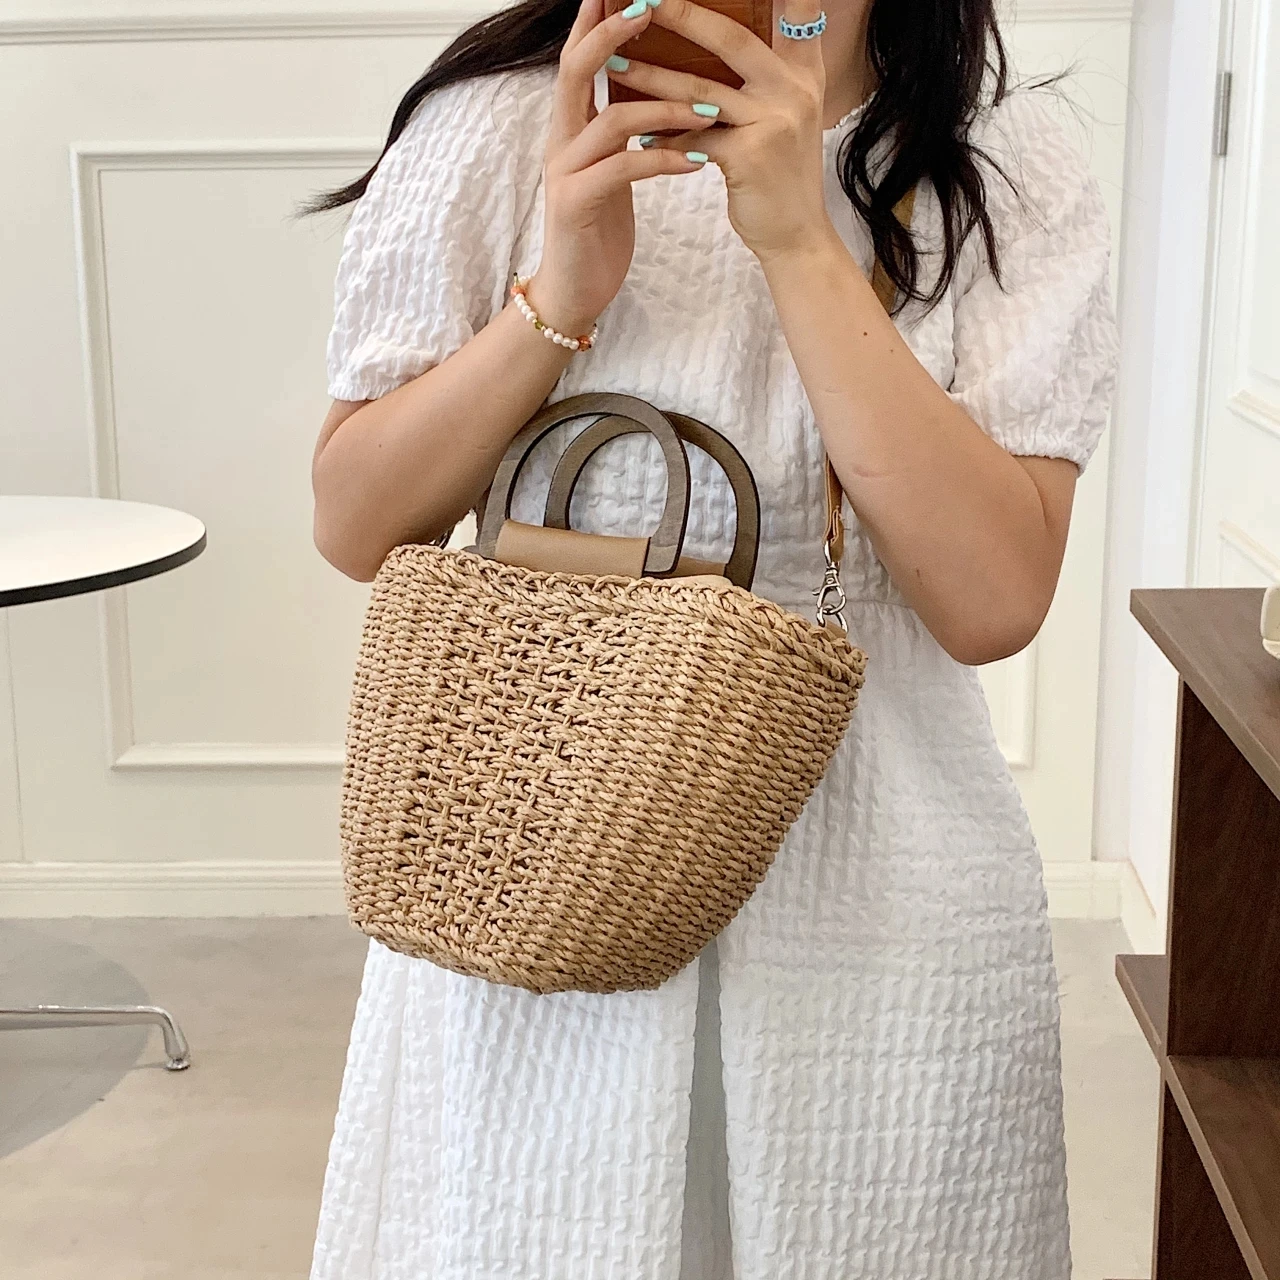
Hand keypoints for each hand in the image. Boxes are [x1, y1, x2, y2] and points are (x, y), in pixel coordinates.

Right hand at [531, 0, 717, 333]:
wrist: (574, 292)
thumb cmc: (599, 230)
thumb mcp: (611, 169)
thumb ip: (622, 129)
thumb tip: (654, 89)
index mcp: (570, 127)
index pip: (579, 58)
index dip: (597, 19)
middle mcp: (561, 141)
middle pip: (575, 69)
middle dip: (611, 34)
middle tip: (650, 6)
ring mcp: (565, 172)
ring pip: (611, 122)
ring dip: (664, 108)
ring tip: (710, 106)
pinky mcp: (576, 206)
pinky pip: (623, 170)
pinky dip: (662, 159)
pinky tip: (696, 160)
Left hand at [604, 0, 833, 261]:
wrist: (797, 237)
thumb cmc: (781, 176)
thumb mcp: (786, 117)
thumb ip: (764, 79)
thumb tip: (715, 40)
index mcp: (805, 73)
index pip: (799, 13)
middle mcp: (795, 89)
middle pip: (731, 39)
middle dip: (682, 15)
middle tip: (642, 1)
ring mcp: (774, 121)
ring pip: (700, 90)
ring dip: (651, 76)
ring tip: (615, 64)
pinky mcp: (750, 156)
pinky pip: (692, 137)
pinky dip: (662, 134)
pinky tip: (636, 131)